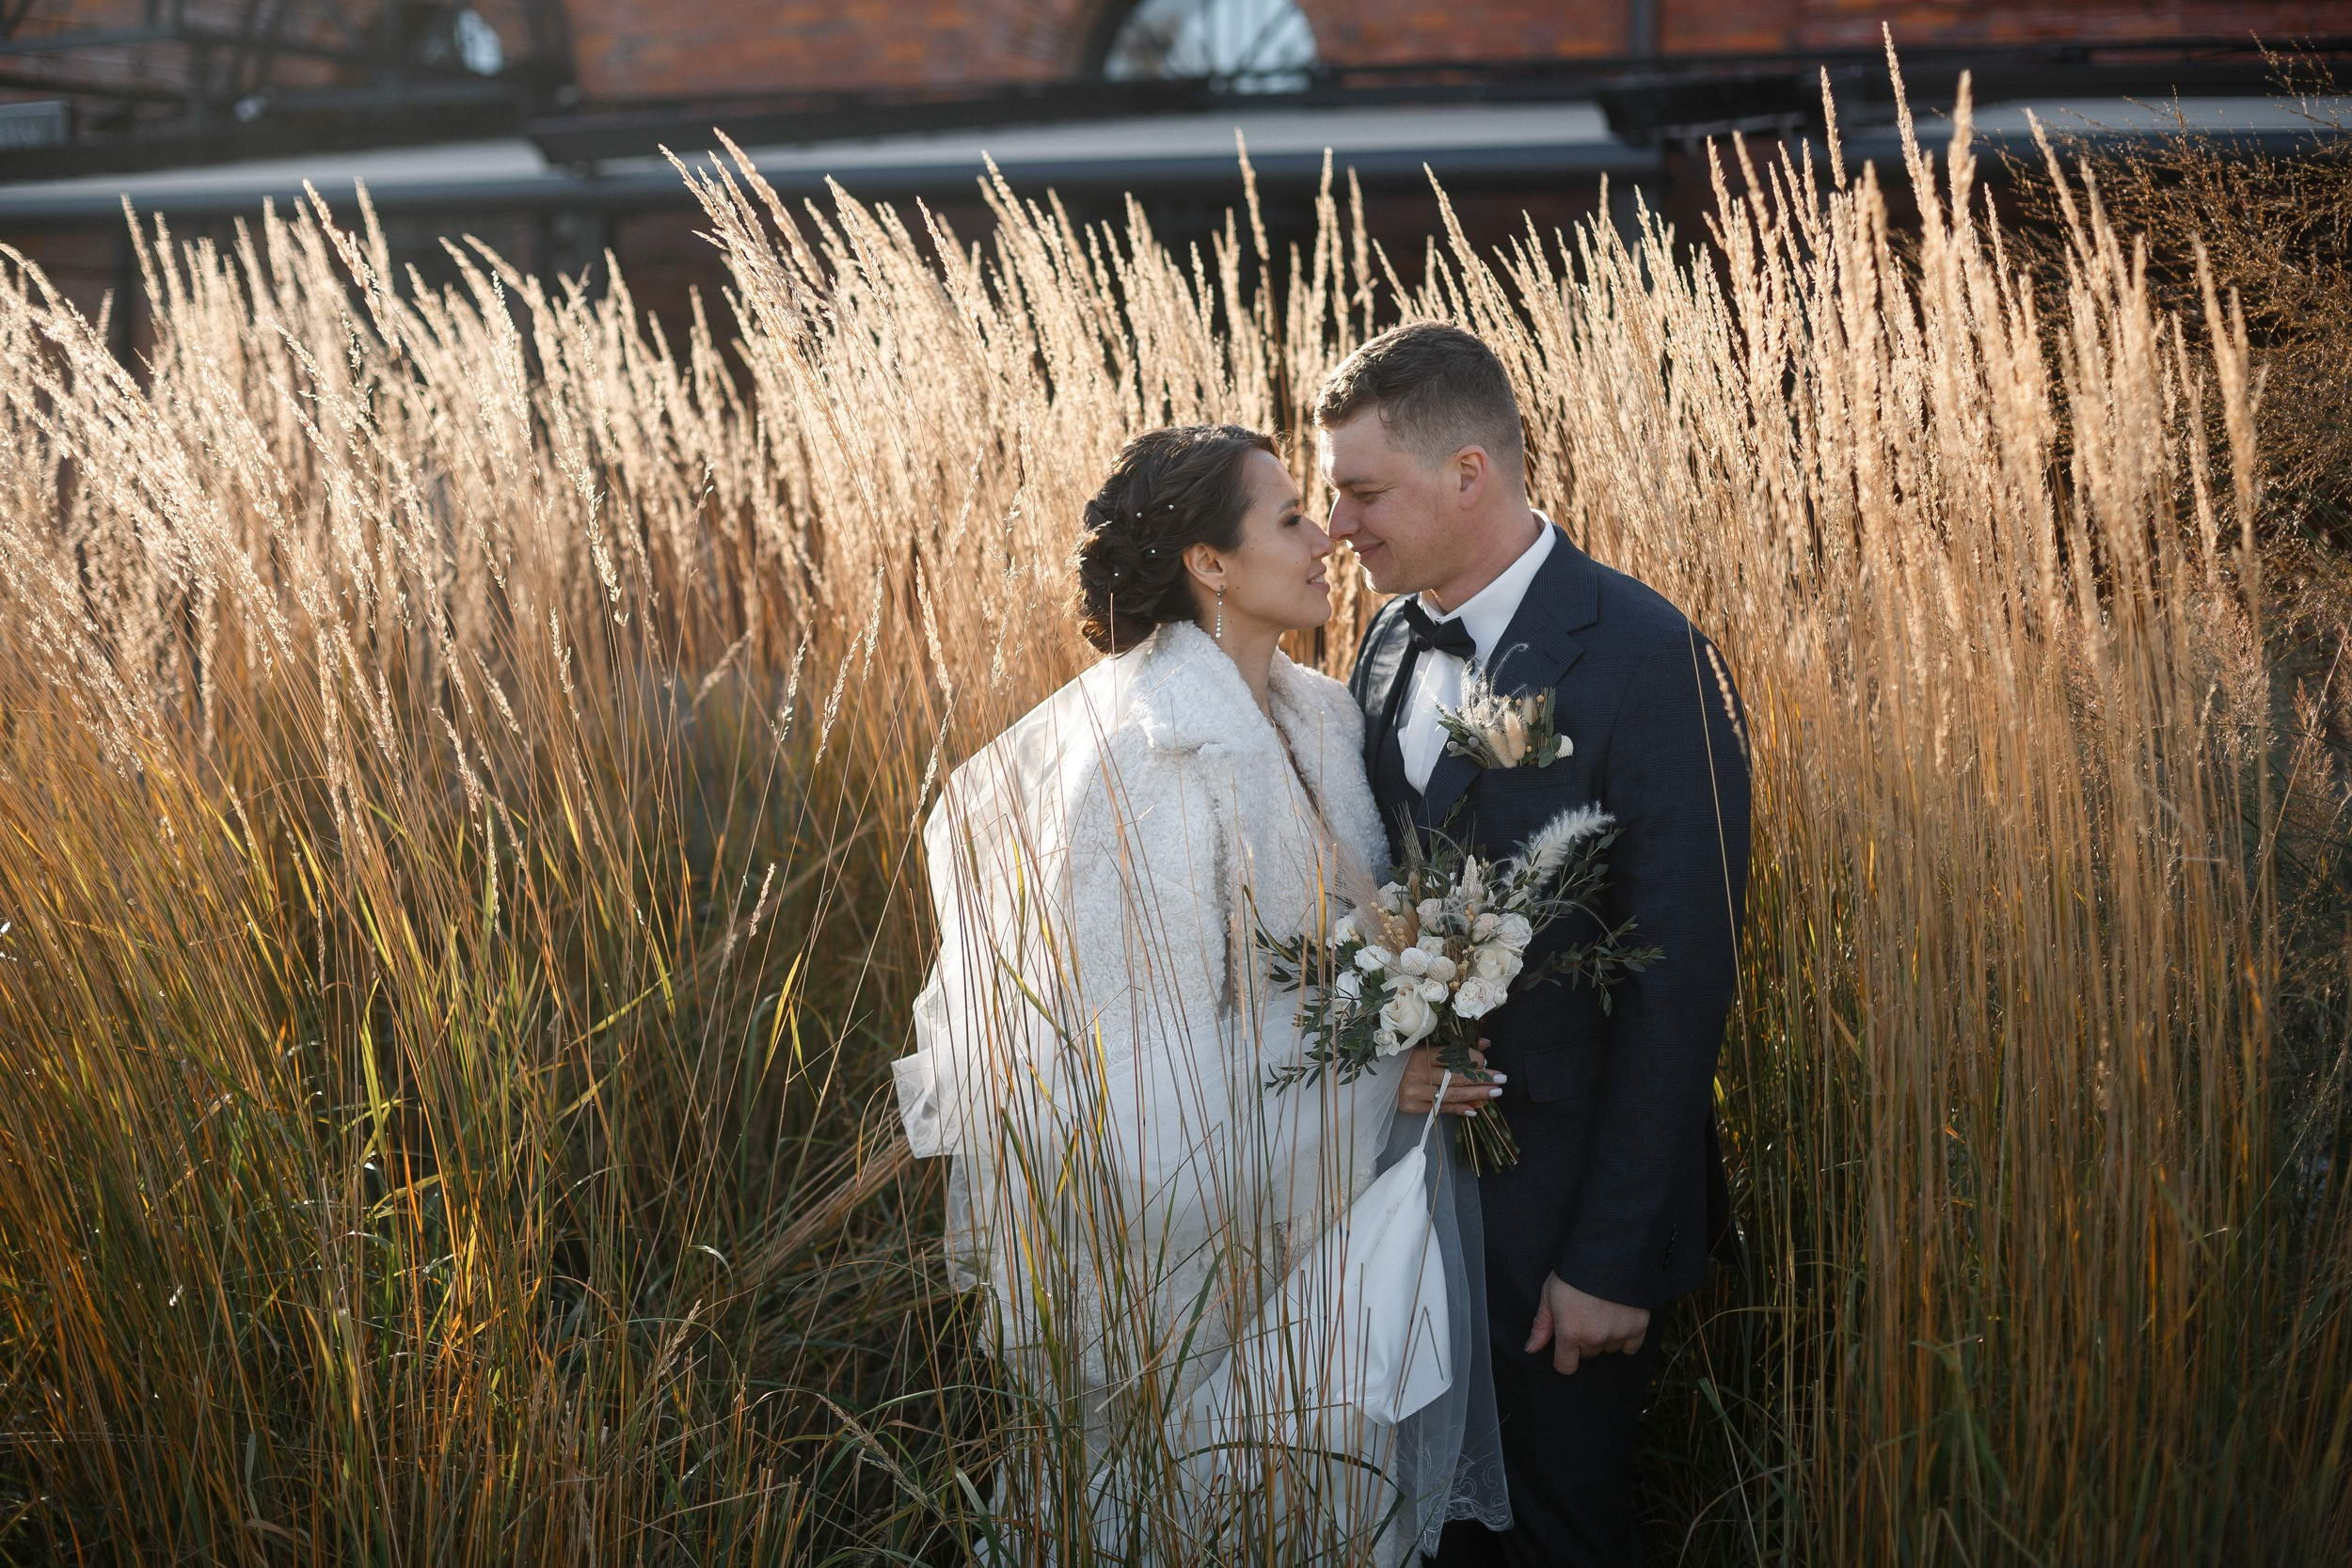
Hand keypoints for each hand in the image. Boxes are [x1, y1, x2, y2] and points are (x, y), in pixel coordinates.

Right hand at [1396, 1040, 1502, 1116]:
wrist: (1375, 1080)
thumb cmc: (1402, 1060)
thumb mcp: (1423, 1048)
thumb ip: (1453, 1047)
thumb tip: (1485, 1044)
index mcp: (1418, 1053)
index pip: (1451, 1056)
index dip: (1471, 1058)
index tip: (1486, 1060)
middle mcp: (1417, 1073)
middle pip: (1455, 1076)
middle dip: (1481, 1077)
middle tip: (1502, 1078)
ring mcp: (1414, 1092)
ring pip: (1451, 1093)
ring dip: (1476, 1094)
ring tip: (1495, 1092)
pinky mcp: (1411, 1107)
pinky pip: (1440, 1108)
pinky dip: (1458, 1109)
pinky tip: (1475, 1109)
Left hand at [1524, 1274, 1648, 1374]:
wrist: (1609, 1250)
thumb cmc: (1574, 1270)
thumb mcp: (1549, 1293)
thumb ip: (1541, 1324)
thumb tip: (1531, 1349)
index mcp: (1570, 1331)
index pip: (1566, 1366)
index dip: (1563, 1357)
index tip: (1565, 1347)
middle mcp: (1595, 1337)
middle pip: (1587, 1354)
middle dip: (1583, 1340)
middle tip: (1584, 1315)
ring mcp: (1618, 1333)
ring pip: (1608, 1349)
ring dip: (1605, 1338)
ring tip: (1602, 1311)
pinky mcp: (1639, 1326)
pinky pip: (1631, 1347)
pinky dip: (1625, 1337)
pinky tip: (1619, 1319)